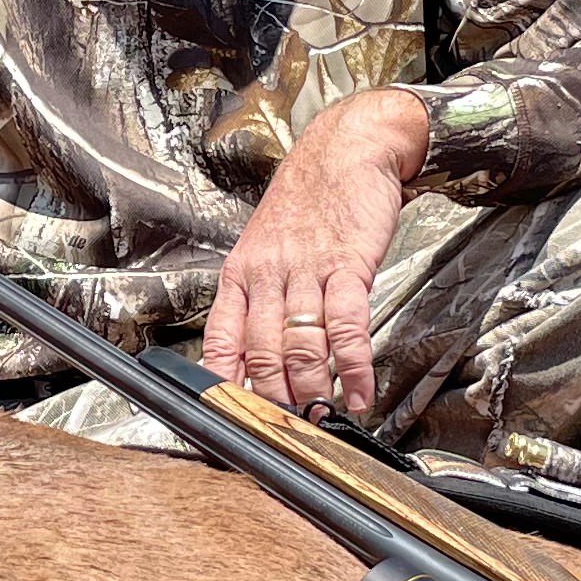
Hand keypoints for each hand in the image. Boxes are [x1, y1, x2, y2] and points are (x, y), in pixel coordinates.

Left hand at [202, 88, 427, 417]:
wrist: (345, 149)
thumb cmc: (308, 203)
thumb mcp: (267, 248)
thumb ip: (261, 302)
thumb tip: (255, 359)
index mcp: (240, 274)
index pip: (221, 341)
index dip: (225, 385)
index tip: (234, 419)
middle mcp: (267, 275)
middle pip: (262, 353)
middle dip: (274, 400)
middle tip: (287, 431)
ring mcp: (306, 270)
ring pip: (301, 345)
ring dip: (312, 390)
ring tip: (321, 419)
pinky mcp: (347, 266)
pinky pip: (347, 325)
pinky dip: (354, 366)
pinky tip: (359, 391)